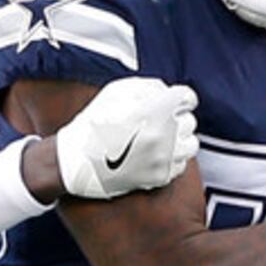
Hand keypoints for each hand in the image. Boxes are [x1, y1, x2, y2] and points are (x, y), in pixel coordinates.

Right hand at [52, 77, 199, 200]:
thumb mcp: (115, 92)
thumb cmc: (93, 125)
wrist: (74, 162)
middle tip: (157, 121)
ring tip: (161, 139)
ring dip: (179, 139)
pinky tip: (155, 155)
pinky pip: (181, 165)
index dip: (179, 98)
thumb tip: (169, 93)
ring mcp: (162, 159)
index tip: (173, 102)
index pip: (187, 98)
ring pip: (191, 144)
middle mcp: (163, 136)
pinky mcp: (159, 178)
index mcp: (154, 111)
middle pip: (189, 121)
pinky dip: (172, 159)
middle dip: (175, 118)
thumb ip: (149, 87)